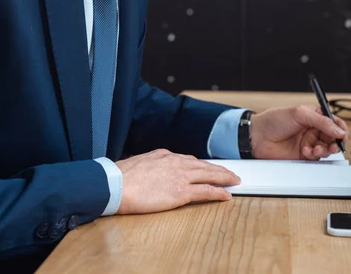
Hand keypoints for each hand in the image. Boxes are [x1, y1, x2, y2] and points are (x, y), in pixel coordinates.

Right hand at [116, 148, 239, 213]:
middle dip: (219, 169)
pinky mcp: (180, 192)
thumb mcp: (140, 164)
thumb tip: (153, 173)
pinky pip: (205, 191)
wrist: (116, 183)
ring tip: (234, 181)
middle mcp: (175, 162)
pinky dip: (218, 192)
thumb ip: (152, 167)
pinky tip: (226, 194)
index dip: (201, 165)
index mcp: (164, 155)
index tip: (208, 168)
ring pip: (209, 175)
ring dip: (223, 177)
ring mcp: (179, 176)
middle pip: (203, 165)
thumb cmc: (121, 177)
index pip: (189, 159)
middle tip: (230, 173)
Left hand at [249, 104, 349, 159]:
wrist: (257, 136)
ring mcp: (308, 142)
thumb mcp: (299, 114)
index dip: (340, 128)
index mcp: (313, 115)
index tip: (342, 135)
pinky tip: (306, 151)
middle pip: (332, 137)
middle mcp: (312, 129)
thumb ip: (321, 121)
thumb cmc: (274, 120)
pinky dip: (314, 155)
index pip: (333, 122)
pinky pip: (316, 157)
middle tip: (334, 145)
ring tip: (316, 148)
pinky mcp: (303, 154)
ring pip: (326, 148)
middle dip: (335, 142)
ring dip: (325, 149)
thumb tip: (339, 130)